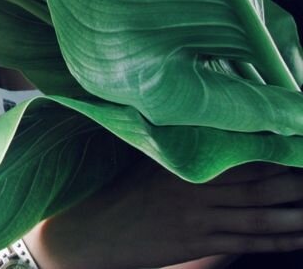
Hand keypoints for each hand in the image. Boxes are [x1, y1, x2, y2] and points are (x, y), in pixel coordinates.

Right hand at [30, 161, 302, 268]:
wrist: (89, 229)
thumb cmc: (114, 192)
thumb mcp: (142, 160)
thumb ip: (174, 147)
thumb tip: (201, 129)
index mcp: (183, 161)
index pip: (239, 150)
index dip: (275, 147)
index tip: (295, 140)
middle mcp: (196, 186)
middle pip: (261, 181)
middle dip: (296, 178)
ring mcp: (199, 216)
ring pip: (262, 214)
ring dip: (297, 212)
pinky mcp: (198, 242)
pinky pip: (248, 241)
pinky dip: (279, 239)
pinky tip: (299, 235)